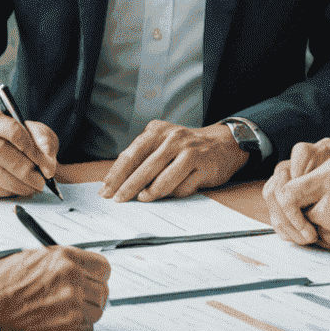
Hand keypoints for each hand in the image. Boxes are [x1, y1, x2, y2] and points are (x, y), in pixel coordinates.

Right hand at [0, 109, 60, 197]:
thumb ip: (43, 140)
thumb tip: (47, 158)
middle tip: (40, 180)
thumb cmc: (8, 138)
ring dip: (16, 184)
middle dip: (24, 170)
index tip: (43, 163)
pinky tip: (16, 189)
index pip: (12, 131)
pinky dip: (5, 191)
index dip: (30, 148)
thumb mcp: (30, 131)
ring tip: (32, 187)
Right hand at [0, 246, 110, 330]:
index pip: (102, 267)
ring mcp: (71, 305)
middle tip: (78, 302)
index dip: (97, 277)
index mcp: (64, 258)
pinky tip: (59, 327)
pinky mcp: (66, 330)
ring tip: (63, 315)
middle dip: (92, 297)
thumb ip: (59, 263)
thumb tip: (77, 269)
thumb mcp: (32, 258)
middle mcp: (72, 279)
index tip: (92, 282)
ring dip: (84, 315)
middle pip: (103, 291)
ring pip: (97, 312)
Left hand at [100, 120, 249, 200]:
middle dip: (128, 187)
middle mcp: (173, 138)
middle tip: (119, 200)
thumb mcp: (163, 142)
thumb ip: (143, 156)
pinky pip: (183, 187)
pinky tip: (170, 195)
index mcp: (158, 130)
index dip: (116, 174)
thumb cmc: (186, 146)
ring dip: (150, 193)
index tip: (106, 189)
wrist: (223, 142)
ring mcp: (190, 151)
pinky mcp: (204, 166)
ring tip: (143, 199)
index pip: (131, 154)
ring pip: (163, 179)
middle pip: (145, 167)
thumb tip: (117, 180)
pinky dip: (174, 194)